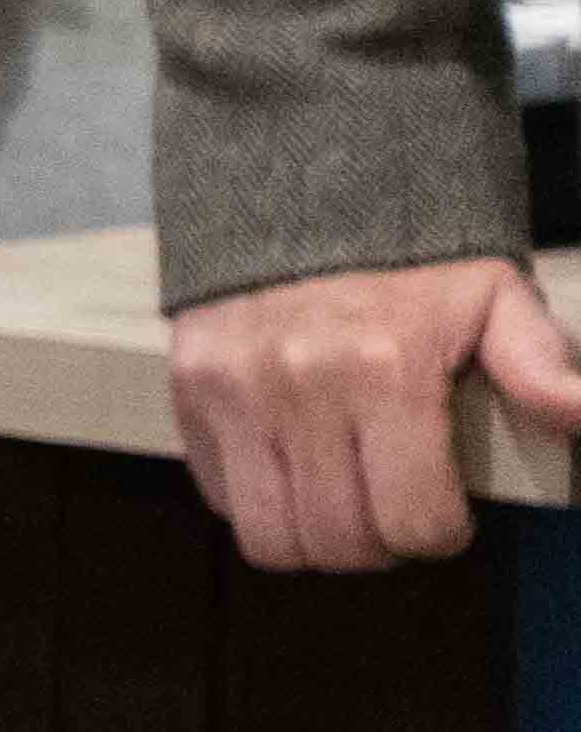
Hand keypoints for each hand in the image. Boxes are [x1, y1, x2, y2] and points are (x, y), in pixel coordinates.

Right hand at [167, 254, 580, 575]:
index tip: (444, 510)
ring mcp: (236, 389)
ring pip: (273, 537)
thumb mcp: (497, 299)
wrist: (301, 189)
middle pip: (342, 541)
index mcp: (386, 371)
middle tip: (394, 511)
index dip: (440, 533)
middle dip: (381, 543)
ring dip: (316, 537)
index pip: (413, 522)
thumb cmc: (413, 261)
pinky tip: (291, 469)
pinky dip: (258, 501)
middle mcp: (302, 384)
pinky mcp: (189, 388)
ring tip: (342, 505)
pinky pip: (221, 496)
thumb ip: (542, 367)